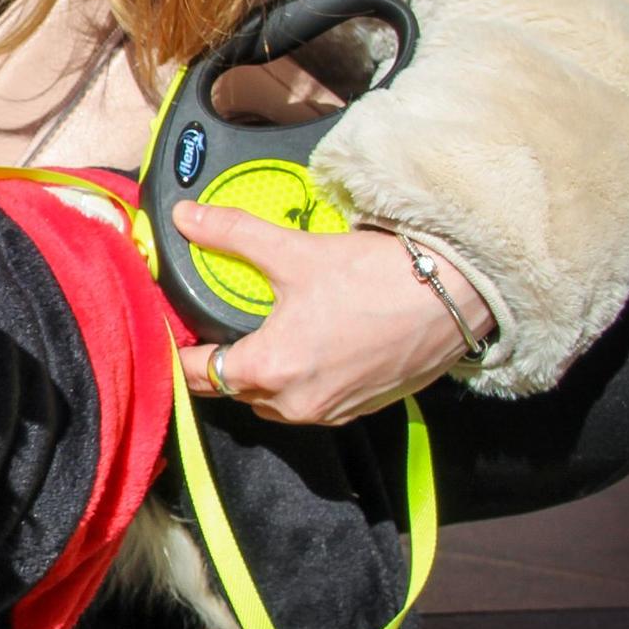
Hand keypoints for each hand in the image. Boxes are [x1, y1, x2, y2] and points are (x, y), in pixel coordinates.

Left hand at [172, 202, 495, 425]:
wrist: (457, 296)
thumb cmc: (377, 277)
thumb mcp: (294, 252)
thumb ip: (232, 234)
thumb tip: (185, 216)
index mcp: (269, 371)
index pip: (196, 376)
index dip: (177, 353)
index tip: (172, 332)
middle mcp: (295, 404)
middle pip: (232, 390)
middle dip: (218, 363)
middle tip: (211, 327)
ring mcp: (331, 412)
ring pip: (272, 402)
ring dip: (261, 376)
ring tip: (259, 336)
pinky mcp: (361, 409)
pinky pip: (312, 403)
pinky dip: (300, 382)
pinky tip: (308, 348)